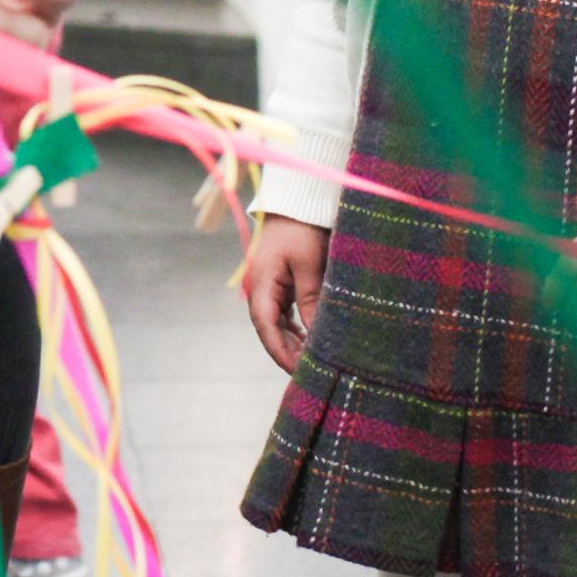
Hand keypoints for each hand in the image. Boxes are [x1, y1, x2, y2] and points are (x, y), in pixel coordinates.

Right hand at [240, 214, 328, 373]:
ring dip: (293, 343)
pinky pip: (285, 315)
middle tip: (311, 373)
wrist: (298, 203)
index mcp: (261, 285)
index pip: (266, 328)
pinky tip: (309, 342)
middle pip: (271, 331)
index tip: (298, 370)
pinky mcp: (280, 285)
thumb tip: (316, 335)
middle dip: (289, 353)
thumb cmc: (302, 229)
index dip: (281, 352)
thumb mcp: (309, 264)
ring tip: (313, 362)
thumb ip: (311, 300)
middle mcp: (260, 290)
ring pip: (278, 325)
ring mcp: (269, 288)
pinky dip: (296, 330)